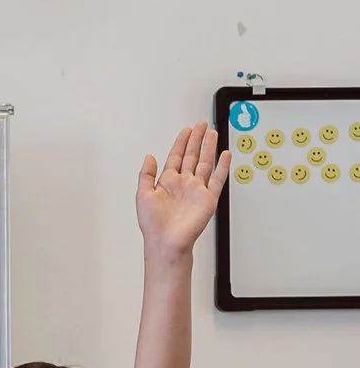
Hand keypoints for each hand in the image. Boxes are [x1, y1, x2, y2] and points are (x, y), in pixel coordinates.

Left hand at [138, 124, 225, 262]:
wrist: (166, 242)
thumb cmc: (153, 224)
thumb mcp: (142, 195)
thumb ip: (146, 175)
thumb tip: (149, 156)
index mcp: (168, 182)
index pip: (176, 157)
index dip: (181, 142)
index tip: (186, 130)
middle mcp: (184, 184)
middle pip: (192, 156)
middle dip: (197, 140)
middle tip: (202, 125)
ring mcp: (197, 190)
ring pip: (205, 163)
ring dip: (209, 148)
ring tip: (212, 133)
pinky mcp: (208, 198)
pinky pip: (217, 179)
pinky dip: (222, 167)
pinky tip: (225, 155)